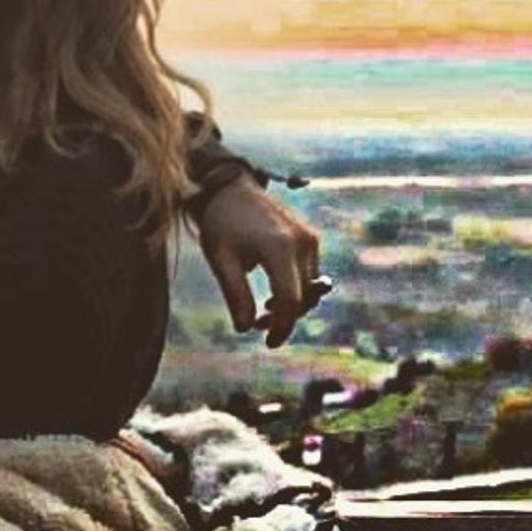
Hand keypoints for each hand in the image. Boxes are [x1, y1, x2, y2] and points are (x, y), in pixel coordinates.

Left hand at [196, 175, 320, 347]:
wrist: (229, 188)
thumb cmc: (220, 223)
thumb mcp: (221, 260)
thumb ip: (235, 295)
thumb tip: (244, 329)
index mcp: (279, 248)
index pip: (291, 302)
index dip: (282, 328)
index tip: (268, 342)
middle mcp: (302, 243)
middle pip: (305, 298)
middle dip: (285, 318)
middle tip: (256, 323)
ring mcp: (310, 238)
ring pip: (311, 288)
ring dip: (293, 305)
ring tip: (264, 309)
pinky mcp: (310, 237)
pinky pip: (311, 273)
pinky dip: (297, 288)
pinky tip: (275, 294)